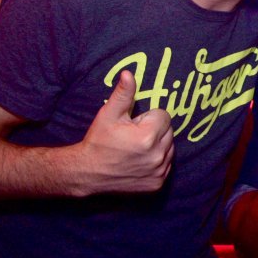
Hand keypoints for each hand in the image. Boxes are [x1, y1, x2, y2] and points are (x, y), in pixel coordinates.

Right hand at [76, 70, 173, 194]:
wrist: (88, 173)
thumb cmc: (98, 141)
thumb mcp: (108, 114)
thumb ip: (123, 94)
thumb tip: (129, 73)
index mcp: (148, 136)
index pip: (163, 115)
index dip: (147, 117)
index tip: (133, 125)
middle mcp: (157, 156)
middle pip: (168, 131)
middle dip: (154, 130)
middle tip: (133, 136)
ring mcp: (158, 172)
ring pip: (169, 148)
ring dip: (158, 145)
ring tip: (136, 149)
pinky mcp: (157, 184)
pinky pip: (166, 166)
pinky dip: (156, 162)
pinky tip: (139, 161)